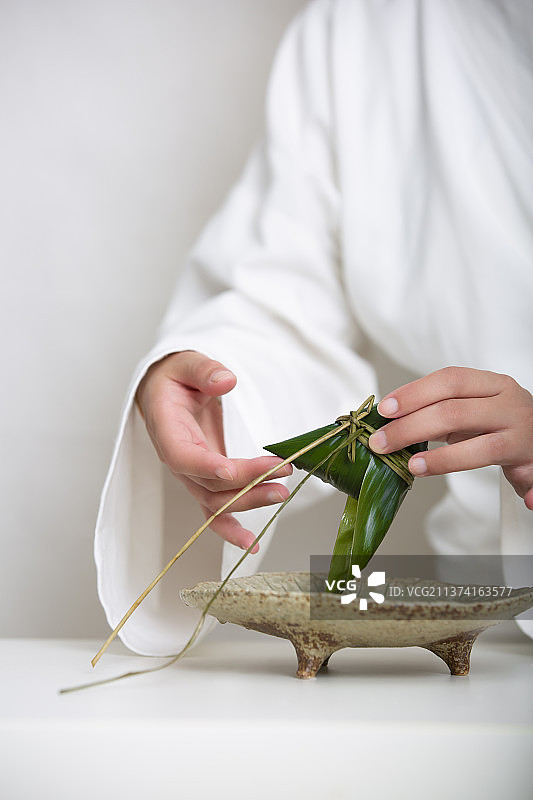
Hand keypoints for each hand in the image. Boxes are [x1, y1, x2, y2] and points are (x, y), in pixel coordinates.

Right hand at [136, 351, 291, 550]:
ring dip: (249, 501)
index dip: (205, 466)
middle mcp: (177, 458)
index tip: (231, 471)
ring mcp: (192, 474)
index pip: (183, 456)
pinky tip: (252, 543)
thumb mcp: (185, 363)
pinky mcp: (205, 480)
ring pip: (215, 500)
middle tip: (281, 477)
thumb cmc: (175, 378)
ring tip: (281, 493)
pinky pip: (215, 509)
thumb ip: (203, 370)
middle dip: (245, 485)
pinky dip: (231, 528)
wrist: (165, 393)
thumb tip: (225, 379)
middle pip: (207, 484)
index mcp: (167, 429)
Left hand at [368, 367, 532, 509]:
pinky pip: (499, 466)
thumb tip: (391, 423)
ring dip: (439, 458)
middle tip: (382, 442)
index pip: (449, 379)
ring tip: (411, 465)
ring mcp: (520, 430)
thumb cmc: (501, 426)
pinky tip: (438, 475)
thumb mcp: (472, 412)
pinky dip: (466, 470)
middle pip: (453, 409)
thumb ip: (439, 413)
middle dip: (411, 426)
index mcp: (492, 384)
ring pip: (476, 442)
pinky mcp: (525, 458)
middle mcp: (508, 402)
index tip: (385, 409)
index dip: (414, 392)